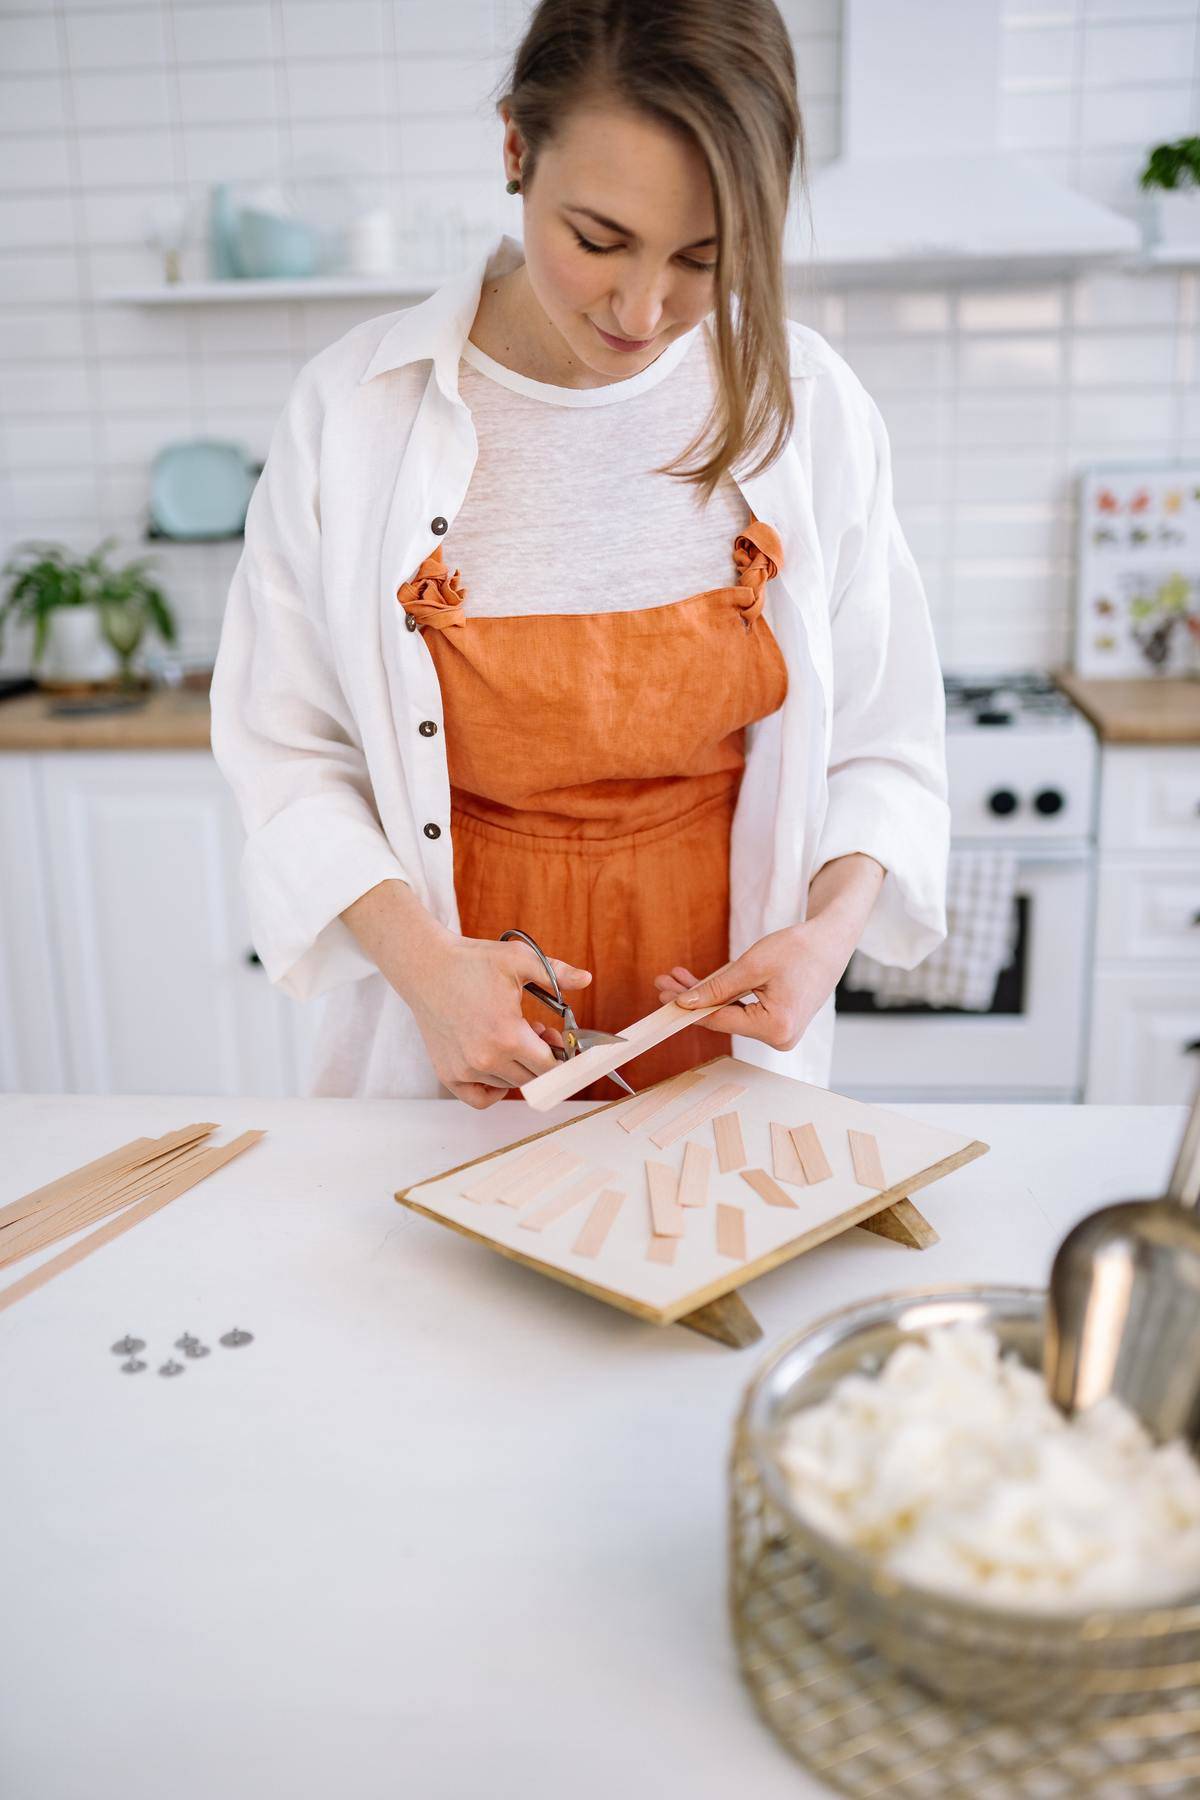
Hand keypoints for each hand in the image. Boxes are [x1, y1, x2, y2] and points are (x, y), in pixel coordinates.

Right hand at [405, 934, 591, 1107]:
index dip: (562, 1056)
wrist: (426, 967)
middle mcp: (486, 1059)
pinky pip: (479, 1099)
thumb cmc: (471, 962)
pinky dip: (494, 1090)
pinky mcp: (448, 1074)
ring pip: (509, 1085)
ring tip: (514, 1038)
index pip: (550, 1067)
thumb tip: (587, 979)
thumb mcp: (518, 960)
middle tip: (539, 1032)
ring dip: (519, 1067)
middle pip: (533, 1078)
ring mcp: (465, 1070)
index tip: (560, 1040)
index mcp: (508, 1036)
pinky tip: (498, 1067)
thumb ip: (556, 973)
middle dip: (543, 1058)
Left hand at [653, 923, 850, 1051]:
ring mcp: (780, 1034)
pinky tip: (700, 985)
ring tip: (676, 979)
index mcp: (776, 1027)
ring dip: (706, 996)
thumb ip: (717, 988)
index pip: (719, 1020)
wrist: (832, 943)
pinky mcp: (779, 1024)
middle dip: (692, 1000)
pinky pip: (744, 1012)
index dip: (688, 1008)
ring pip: (731, 1014)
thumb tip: (686, 1004)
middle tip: (663, 983)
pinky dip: (724, 998)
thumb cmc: (800, 949)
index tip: (663, 995)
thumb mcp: (753, 965)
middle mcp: (779, 1038)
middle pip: (723, 1019)